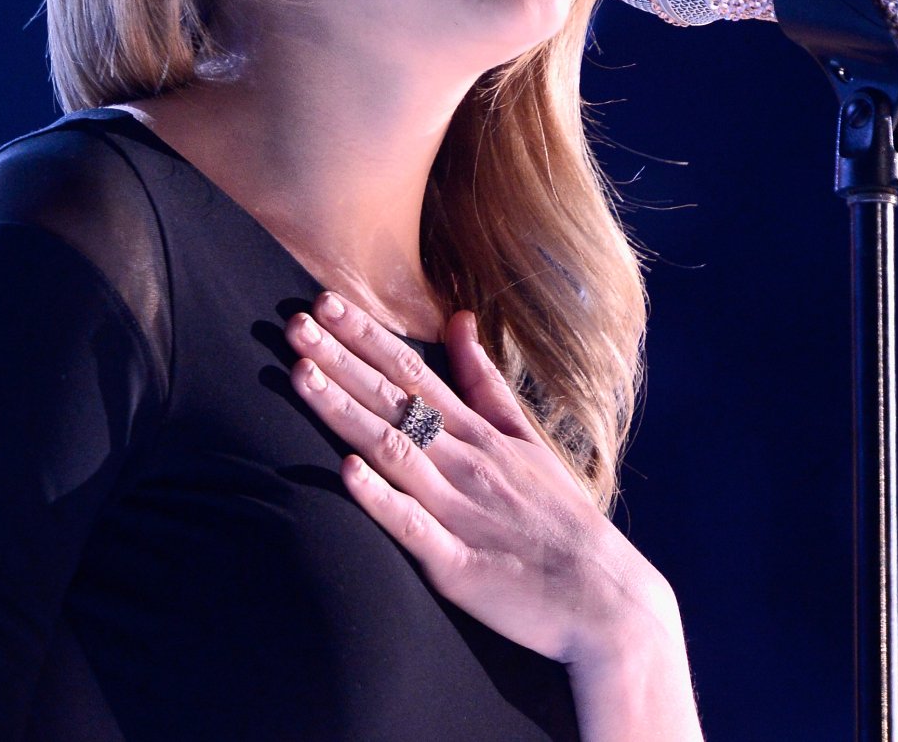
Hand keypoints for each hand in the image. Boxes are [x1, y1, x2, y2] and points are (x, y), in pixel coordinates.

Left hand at [284, 290, 669, 666]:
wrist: (603, 596)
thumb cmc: (557, 517)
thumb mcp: (526, 437)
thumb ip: (485, 381)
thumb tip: (459, 318)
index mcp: (479, 433)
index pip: (414, 372)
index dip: (366, 336)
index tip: (325, 301)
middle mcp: (466, 462)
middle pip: (394, 401)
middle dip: (341, 360)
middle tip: (294, 324)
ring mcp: (459, 511)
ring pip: (393, 450)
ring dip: (345, 412)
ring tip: (302, 376)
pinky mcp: (456, 565)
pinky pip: (412, 526)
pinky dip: (380, 498)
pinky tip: (346, 471)